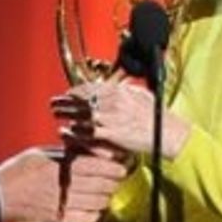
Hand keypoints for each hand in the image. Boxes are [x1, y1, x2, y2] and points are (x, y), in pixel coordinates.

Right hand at [0, 146, 126, 221]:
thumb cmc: (17, 173)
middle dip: (113, 182)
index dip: (114, 167)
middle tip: (115, 179)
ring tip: (105, 192)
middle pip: (102, 185)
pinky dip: (95, 213)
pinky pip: (87, 219)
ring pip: (98, 202)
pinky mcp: (58, 220)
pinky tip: (93, 208)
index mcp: (60, 166)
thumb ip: (68, 154)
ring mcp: (62, 205)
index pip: (98, 166)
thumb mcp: (42, 154)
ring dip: (105, 197)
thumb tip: (93, 152)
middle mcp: (63, 186)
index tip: (121, 167)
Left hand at [53, 81, 190, 159]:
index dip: (75, 91)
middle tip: (54, 103)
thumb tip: (116, 86)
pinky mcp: (110, 135)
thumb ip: (125, 89)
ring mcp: (110, 118)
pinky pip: (87, 133)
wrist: (167, 133)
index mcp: (119, 91)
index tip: (67, 93)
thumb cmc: (157, 117)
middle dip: (65, 101)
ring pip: (80, 115)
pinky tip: (67, 132)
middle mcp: (112, 102)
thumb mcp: (141, 95)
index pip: (90, 88)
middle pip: (81, 99)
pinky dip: (75, 132)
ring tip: (56, 114)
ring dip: (66, 114)